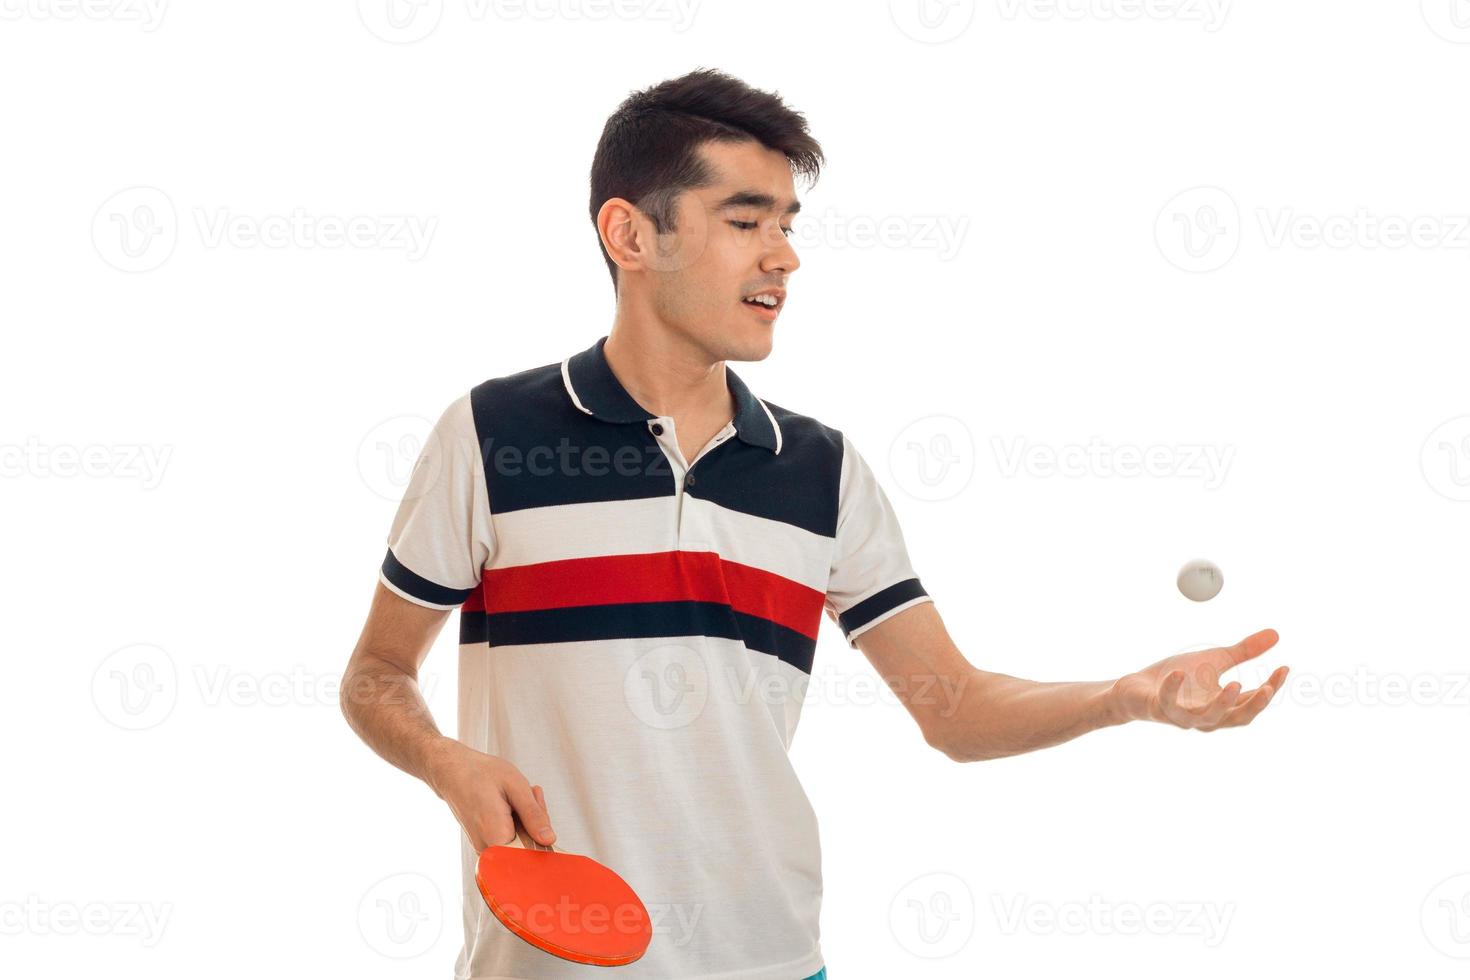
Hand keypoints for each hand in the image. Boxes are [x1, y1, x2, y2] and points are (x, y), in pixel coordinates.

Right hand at [428, 740, 556, 850]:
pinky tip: (512, 803)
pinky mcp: (486, 844)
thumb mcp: (515, 787)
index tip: (539, 814)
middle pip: (529, 846)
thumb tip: (548, 838)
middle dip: (536, 820)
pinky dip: (517, 821)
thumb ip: (534, 815)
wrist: (452, 771)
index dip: (543, 835)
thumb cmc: (479, 774)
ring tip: (518, 796)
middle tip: (531, 795)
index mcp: (496, 838)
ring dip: (527, 819)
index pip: (534, 853)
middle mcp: (488, 849)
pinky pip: (511, 837)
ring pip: (521, 841)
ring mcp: (486, 849)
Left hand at [1110, 629, 1288, 730]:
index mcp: (1223, 705)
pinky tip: (1178, 673)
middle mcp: (1206, 716)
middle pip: (1237, 718)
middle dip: (1255, 704)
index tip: (1284, 667)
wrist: (1137, 688)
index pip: (1252, 700)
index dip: (1271, 687)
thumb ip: (1243, 652)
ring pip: (1207, 718)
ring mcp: (1183, 715)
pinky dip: (1172, 689)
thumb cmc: (1178, 677)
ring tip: (1235, 683)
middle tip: (1269, 688)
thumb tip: (1276, 634)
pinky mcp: (1159, 709)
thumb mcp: (1215, 660)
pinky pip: (1167, 703)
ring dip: (1222, 703)